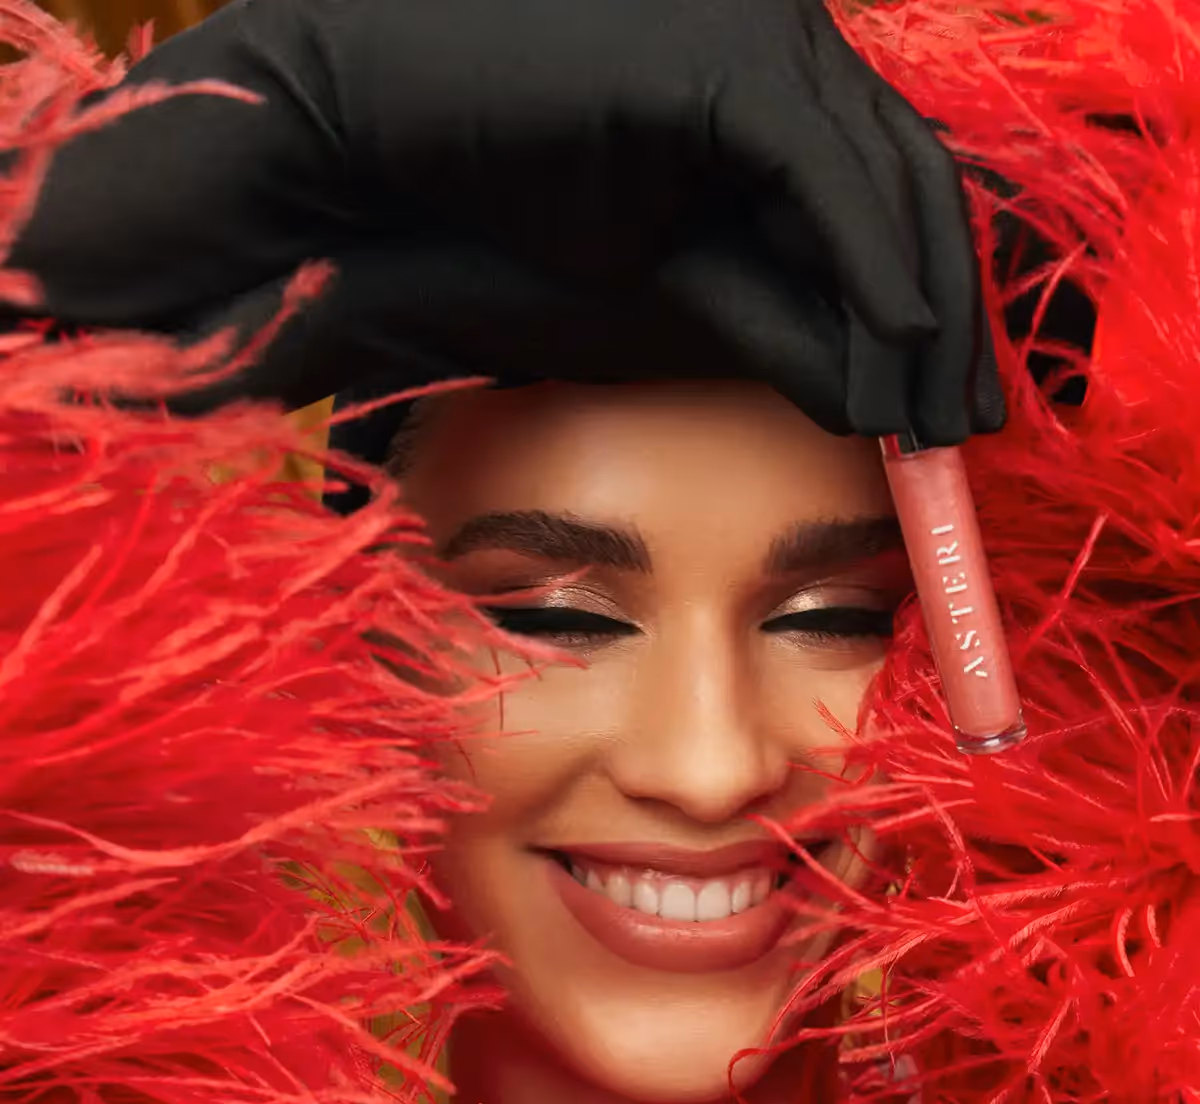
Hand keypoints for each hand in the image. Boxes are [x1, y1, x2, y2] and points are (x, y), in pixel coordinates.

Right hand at [10, 0, 1002, 443]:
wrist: (361, 136)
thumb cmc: (483, 217)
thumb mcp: (651, 291)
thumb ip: (753, 316)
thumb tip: (854, 389)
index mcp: (763, 115)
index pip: (883, 215)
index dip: (926, 322)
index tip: (945, 427)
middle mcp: (779, 69)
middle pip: (910, 197)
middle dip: (947, 328)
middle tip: (965, 441)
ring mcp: (757, 55)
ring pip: (888, 188)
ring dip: (923, 317)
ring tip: (936, 425)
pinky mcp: (723, 66)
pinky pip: (828, 175)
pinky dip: (870, 268)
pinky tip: (891, 352)